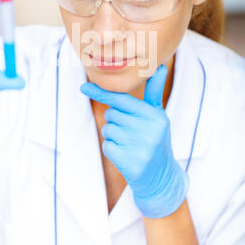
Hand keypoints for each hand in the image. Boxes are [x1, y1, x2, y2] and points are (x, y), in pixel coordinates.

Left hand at [80, 64, 188, 218]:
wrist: (162, 178)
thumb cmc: (156, 140)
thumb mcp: (158, 115)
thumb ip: (155, 91)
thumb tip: (159, 66)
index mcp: (157, 116)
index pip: (122, 100)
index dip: (102, 93)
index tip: (83, 87)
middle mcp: (151, 131)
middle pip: (112, 115)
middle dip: (116, 121)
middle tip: (132, 132)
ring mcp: (142, 149)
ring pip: (108, 130)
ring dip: (114, 136)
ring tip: (131, 144)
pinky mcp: (132, 164)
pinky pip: (107, 146)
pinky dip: (112, 149)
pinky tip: (126, 155)